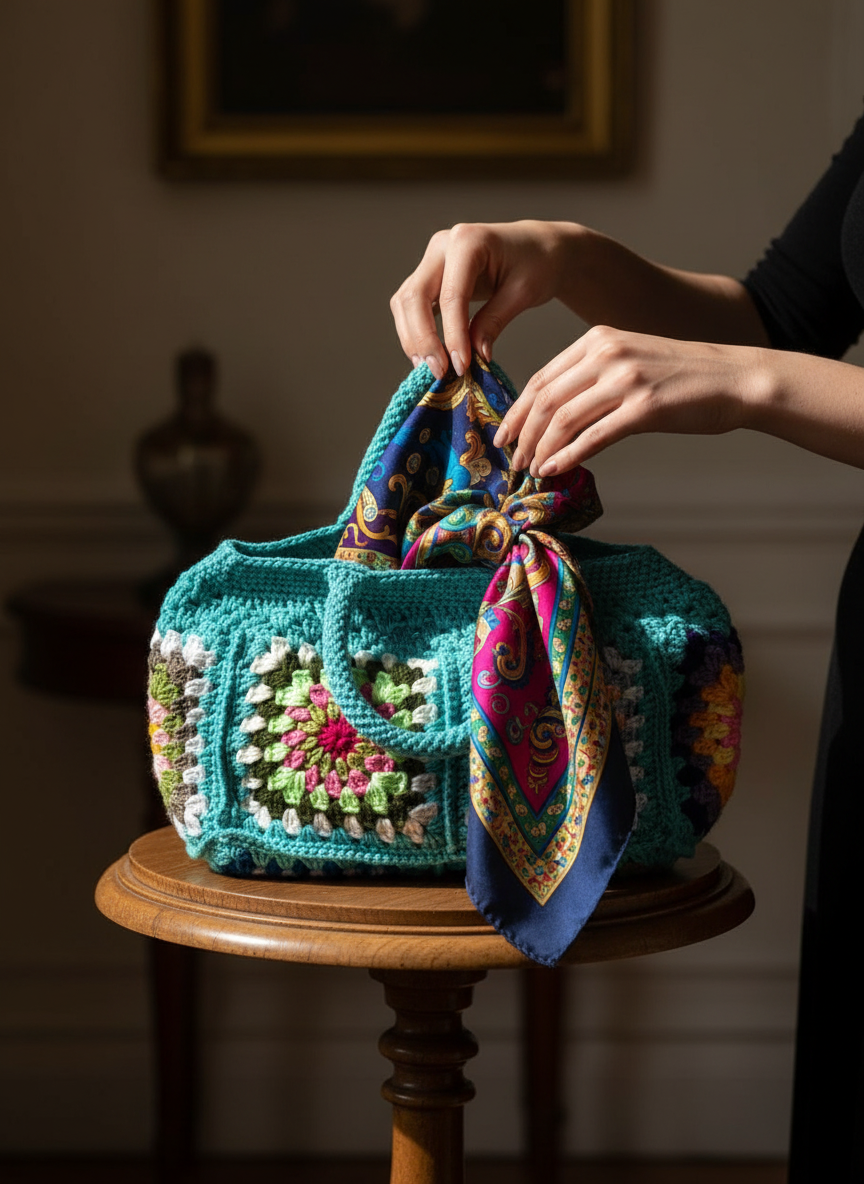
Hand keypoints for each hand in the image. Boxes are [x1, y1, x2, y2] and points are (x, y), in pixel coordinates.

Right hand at [390, 220, 576, 378]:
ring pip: (405, 303)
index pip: (450, 296)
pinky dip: (417, 332)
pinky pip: (412, 306)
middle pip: (414, 297)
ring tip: (431, 369)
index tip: (461, 367)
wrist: (538, 248)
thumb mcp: (523, 293)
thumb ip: (494, 321)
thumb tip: (474, 356)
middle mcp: (442, 245)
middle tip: (439, 373)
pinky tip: (430, 356)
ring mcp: (432, 260)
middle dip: (423, 339)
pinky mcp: (430, 276)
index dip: (452, 335)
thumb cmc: (537, 264)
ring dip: (413, 339)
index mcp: (467, 241)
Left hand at [494, 326, 753, 473]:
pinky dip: (566, 456)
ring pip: (563, 419)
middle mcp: (607, 354)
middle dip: (521, 434)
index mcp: (598, 340)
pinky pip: (593, 437)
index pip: (542, 378)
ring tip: (529, 470)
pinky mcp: (644, 408)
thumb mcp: (631, 361)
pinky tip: (553, 470)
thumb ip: (593, 379)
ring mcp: (626, 380)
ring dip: (540, 449)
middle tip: (509, 461)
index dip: (516, 411)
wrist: (736, 379)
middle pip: (546, 399)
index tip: (503, 435)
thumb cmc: (683, 377)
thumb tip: (555, 417)